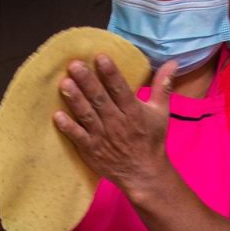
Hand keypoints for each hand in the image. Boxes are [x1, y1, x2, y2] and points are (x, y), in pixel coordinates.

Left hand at [54, 54, 176, 194]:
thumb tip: (172, 62)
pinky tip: (57, 116)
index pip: (121, 89)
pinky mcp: (91, 150)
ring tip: (64, 84)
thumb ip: (163, 86)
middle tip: (74, 65)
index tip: (100, 57)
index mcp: (133, 111)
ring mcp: (102, 137)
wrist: (143, 174)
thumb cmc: (151, 140)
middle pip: (100, 99)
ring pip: (87, 115)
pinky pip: (78, 137)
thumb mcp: (161, 112)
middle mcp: (116, 122)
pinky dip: (68, 127)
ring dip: (75, 100)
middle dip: (87, 82)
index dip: (111, 74)